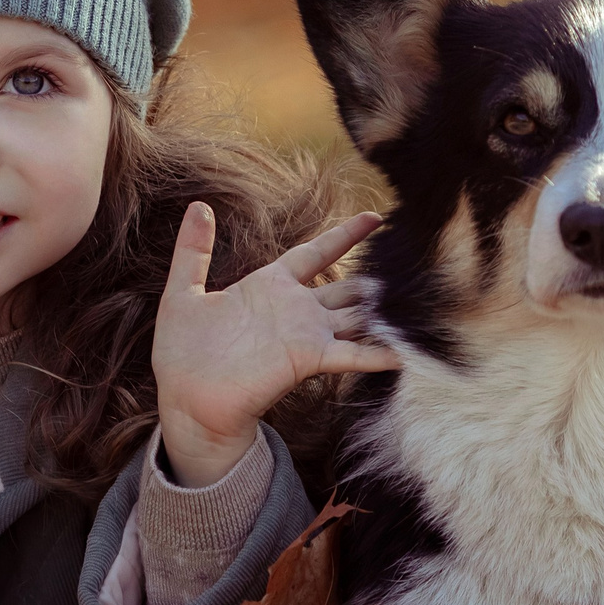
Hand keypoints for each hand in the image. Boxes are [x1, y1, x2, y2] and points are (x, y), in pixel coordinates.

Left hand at [152, 205, 399, 485]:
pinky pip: (353, 354)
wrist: (186, 399)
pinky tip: (407, 352)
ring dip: (385, 309)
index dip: (344, 235)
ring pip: (357, 316)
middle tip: (412, 261)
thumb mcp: (184, 292)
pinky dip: (380, 353)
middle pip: (347, 286)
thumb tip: (199, 205)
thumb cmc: (182, 352)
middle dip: (376, 276)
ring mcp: (306, 335)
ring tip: (421, 298)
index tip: (375, 217)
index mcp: (269, 286)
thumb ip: (194, 250)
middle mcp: (295, 309)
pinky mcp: (309, 360)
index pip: (316, 252)